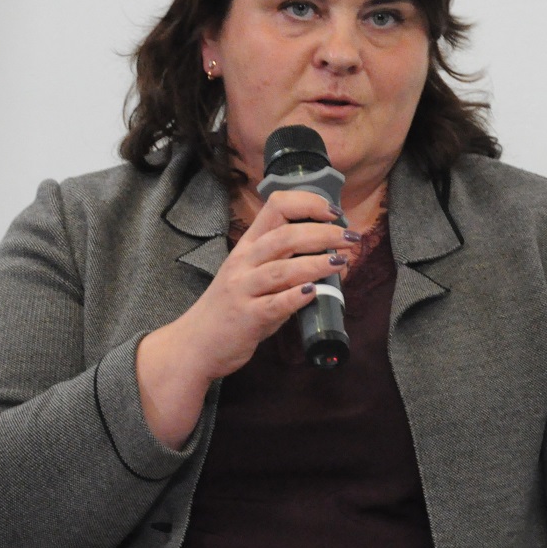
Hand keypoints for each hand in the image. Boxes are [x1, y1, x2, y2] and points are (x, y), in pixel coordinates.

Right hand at [136, 189, 355, 447]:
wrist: (196, 343)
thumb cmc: (232, 307)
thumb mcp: (252, 274)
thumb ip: (283, 262)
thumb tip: (329, 254)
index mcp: (247, 246)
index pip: (276, 207)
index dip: (307, 204)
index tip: (333, 213)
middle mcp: (243, 262)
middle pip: (285, 236)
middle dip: (323, 234)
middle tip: (350, 238)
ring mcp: (242, 290)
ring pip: (282, 269)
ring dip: (317, 263)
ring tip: (342, 262)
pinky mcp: (246, 317)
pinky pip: (274, 304)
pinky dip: (296, 297)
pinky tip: (315, 292)